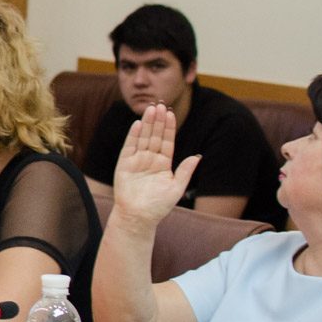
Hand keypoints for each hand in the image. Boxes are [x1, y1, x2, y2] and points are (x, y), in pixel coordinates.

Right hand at [112, 103, 200, 225]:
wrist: (138, 217)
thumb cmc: (158, 206)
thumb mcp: (177, 188)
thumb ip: (185, 171)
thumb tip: (196, 156)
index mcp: (164, 164)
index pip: (167, 141)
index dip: (169, 127)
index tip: (171, 113)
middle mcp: (150, 159)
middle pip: (155, 136)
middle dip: (158, 121)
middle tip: (161, 104)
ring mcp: (137, 160)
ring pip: (143, 138)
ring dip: (147, 123)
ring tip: (150, 109)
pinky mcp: (124, 164)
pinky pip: (129, 147)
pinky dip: (133, 136)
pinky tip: (137, 124)